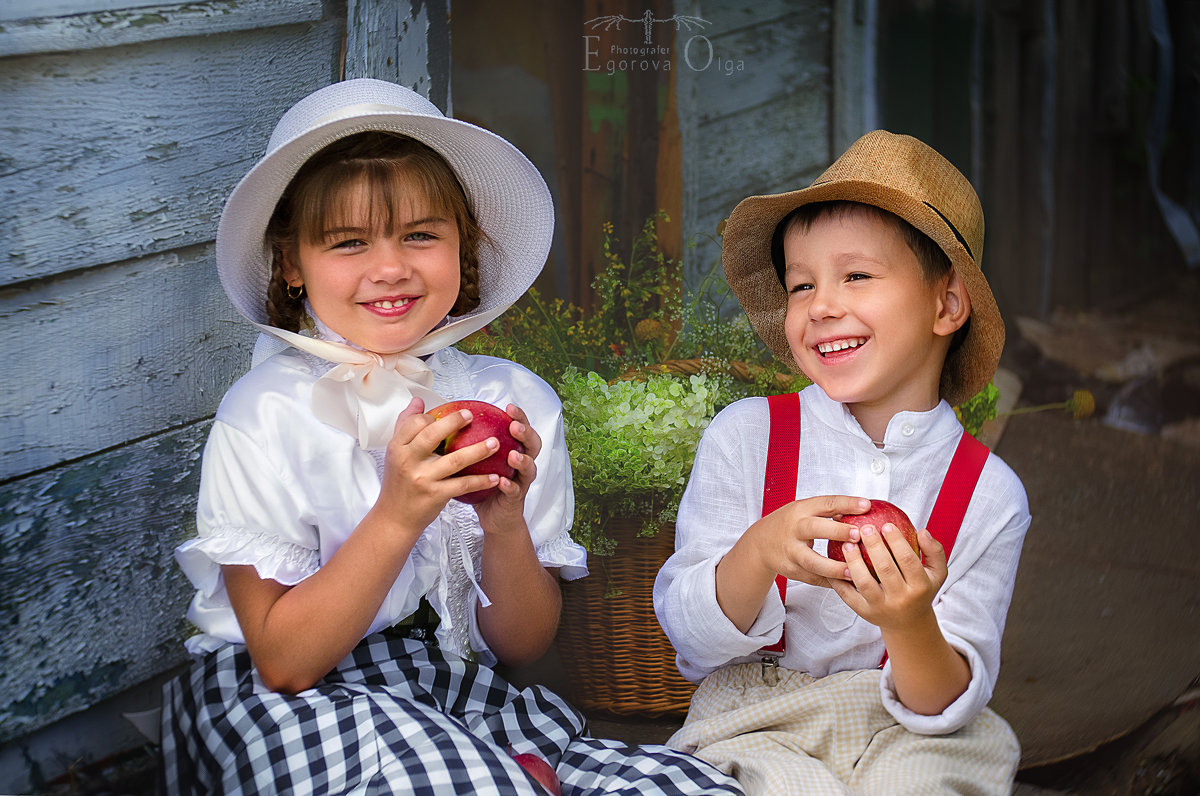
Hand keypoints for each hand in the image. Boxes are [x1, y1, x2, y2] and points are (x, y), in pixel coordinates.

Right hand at [374, 398, 501, 533]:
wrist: (395, 517)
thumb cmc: (399, 483)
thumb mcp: (395, 453)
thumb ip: (405, 426)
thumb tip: (418, 401)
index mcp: (397, 448)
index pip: (415, 423)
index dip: (432, 416)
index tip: (447, 414)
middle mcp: (408, 461)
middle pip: (432, 434)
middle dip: (455, 421)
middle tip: (472, 415)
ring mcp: (422, 478)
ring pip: (455, 459)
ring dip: (479, 450)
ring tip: (495, 443)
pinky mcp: (435, 495)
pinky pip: (463, 485)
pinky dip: (481, 480)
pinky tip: (495, 477)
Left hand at [473, 404, 540, 533]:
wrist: (493, 516)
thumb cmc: (483, 485)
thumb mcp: (476, 461)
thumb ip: (469, 442)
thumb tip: (447, 421)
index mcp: (514, 449)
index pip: (520, 428)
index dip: (519, 417)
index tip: (509, 407)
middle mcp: (522, 463)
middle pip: (533, 444)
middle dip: (526, 433)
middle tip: (514, 427)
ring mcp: (521, 481)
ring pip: (529, 468)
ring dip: (523, 460)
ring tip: (513, 455)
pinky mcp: (515, 499)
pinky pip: (515, 491)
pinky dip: (510, 486)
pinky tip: (502, 482)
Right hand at [751, 495, 870, 586]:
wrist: (760, 544)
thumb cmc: (789, 524)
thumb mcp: (804, 510)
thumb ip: (828, 511)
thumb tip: (863, 509)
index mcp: (800, 510)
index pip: (825, 504)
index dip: (846, 504)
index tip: (866, 505)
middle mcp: (794, 529)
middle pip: (815, 529)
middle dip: (837, 532)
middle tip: (858, 535)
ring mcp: (790, 551)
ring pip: (812, 562)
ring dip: (834, 567)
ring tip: (853, 571)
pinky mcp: (790, 570)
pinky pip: (812, 578)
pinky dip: (829, 582)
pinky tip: (845, 584)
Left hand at [827, 525, 947, 629]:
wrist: (909, 623)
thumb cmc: (921, 590)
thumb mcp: (937, 573)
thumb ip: (934, 551)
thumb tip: (922, 531)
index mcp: (920, 587)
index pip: (908, 560)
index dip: (897, 541)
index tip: (886, 524)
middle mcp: (900, 598)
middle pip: (885, 569)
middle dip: (874, 546)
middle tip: (864, 528)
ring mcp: (880, 607)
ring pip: (864, 582)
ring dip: (854, 561)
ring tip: (848, 543)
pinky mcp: (863, 612)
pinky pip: (848, 594)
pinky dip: (838, 579)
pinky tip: (833, 561)